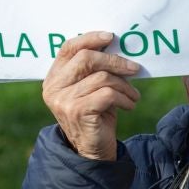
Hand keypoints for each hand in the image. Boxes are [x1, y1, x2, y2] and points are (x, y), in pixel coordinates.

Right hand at [42, 31, 140, 160]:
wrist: (92, 151)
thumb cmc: (95, 116)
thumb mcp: (91, 89)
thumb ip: (94, 69)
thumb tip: (116, 45)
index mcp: (54, 77)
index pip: (69, 47)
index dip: (90, 38)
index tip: (111, 37)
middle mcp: (54, 87)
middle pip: (87, 58)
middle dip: (115, 61)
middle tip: (134, 69)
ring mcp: (63, 100)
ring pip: (102, 77)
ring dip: (124, 86)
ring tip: (133, 95)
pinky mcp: (78, 111)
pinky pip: (108, 94)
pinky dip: (124, 98)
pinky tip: (129, 105)